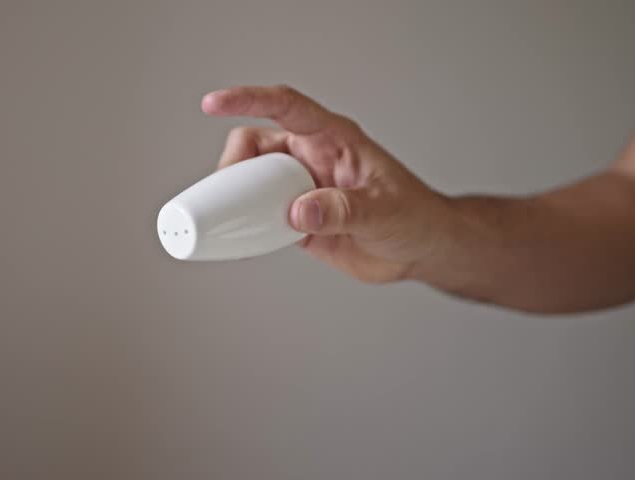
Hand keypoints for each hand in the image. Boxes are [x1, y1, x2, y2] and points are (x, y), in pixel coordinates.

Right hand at [202, 85, 447, 282]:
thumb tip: (297, 211)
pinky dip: (245, 227)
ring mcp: (300, 188)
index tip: (214, 104)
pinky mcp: (295, 218)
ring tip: (227, 220)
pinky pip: (259, 216)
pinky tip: (240, 240)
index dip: (249, 100)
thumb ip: (342, 209)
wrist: (420, 249)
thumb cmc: (414, 216)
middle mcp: (311, 158)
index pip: (286, 108)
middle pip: (255, 146)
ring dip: (235, 198)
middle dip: (233, 164)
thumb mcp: (384, 211)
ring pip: (251, 182)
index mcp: (333, 139)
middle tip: (228, 194)